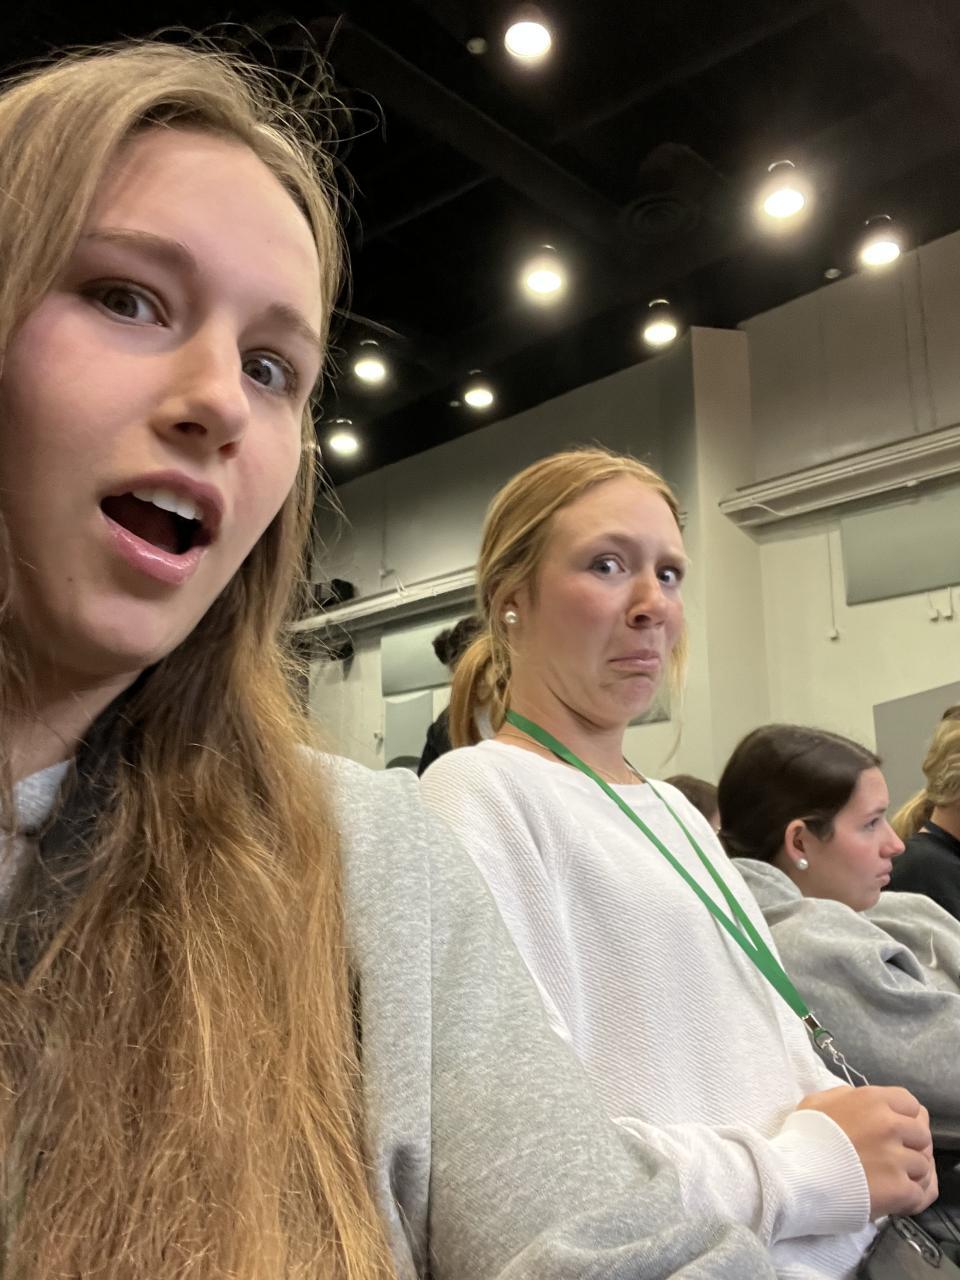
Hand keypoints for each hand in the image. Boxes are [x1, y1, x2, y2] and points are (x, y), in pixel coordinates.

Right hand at [797, 1086, 937, 1218]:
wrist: (795, 1176)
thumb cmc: (802, 1138)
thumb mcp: (817, 1102)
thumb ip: (845, 1096)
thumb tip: (858, 1100)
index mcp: (871, 1100)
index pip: (911, 1104)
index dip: (905, 1118)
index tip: (894, 1131)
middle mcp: (890, 1125)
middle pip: (922, 1135)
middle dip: (911, 1146)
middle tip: (894, 1158)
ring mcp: (897, 1158)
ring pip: (923, 1166)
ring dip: (910, 1174)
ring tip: (892, 1181)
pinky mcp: (899, 1189)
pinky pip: (919, 1193)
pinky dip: (910, 1198)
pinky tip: (895, 1199)